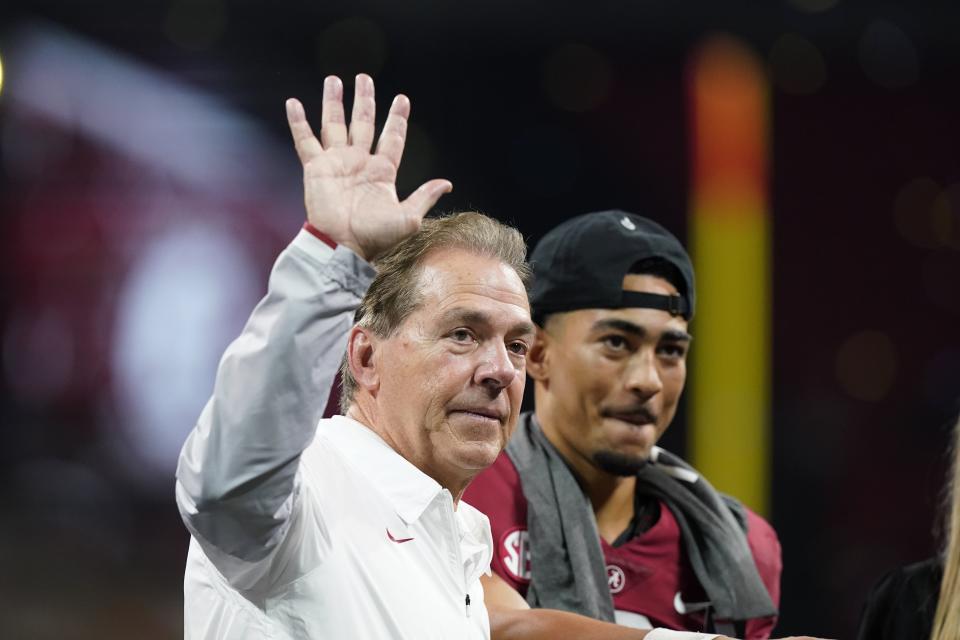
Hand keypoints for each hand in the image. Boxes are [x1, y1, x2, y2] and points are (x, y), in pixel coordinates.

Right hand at [286, 74, 452, 260]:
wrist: (343, 245)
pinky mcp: (316, 168)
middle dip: (365, 100)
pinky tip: (293, 103)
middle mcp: (359, 163)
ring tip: (334, 79)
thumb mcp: (408, 218)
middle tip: (364, 78)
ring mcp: (336, 163)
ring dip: (334, 102)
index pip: (391, 138)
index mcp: (382, 172)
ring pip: (334, 125)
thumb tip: (447, 183)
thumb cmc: (375, 237)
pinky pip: (305, 140)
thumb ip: (424, 197)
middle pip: (363, 123)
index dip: (396, 119)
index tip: (401, 99)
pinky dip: (298, 122)